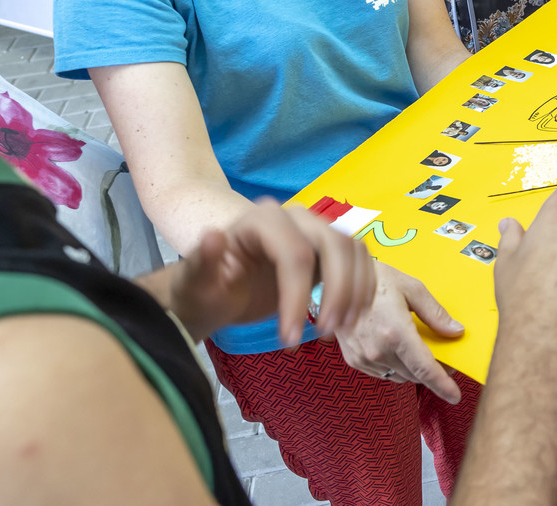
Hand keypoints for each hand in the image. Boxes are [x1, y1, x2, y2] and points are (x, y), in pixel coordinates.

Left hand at [165, 199, 376, 345]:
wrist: (215, 292)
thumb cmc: (203, 290)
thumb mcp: (194, 284)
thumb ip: (200, 262)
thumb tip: (213, 236)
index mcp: (261, 220)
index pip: (295, 253)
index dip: (298, 297)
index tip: (289, 339)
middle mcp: (294, 216)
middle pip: (334, 245)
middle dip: (337, 292)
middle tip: (325, 334)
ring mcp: (314, 229)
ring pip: (353, 249)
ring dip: (355, 290)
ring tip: (341, 330)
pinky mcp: (327, 248)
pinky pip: (358, 258)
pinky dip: (362, 286)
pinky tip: (353, 316)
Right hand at [336, 263, 464, 401]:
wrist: (338, 282)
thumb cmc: (378, 280)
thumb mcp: (413, 289)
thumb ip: (435, 314)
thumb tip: (456, 331)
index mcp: (396, 332)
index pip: (424, 369)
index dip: (442, 385)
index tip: (455, 396)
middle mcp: (378, 350)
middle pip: (415, 375)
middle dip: (432, 371)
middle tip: (444, 357)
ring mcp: (364, 358)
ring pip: (400, 376)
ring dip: (413, 369)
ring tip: (419, 350)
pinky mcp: (354, 360)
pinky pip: (383, 373)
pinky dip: (395, 366)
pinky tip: (397, 348)